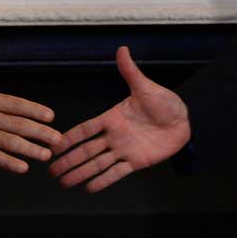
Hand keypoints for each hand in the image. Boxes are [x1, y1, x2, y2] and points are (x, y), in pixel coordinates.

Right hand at [0, 51, 60, 172]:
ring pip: (11, 142)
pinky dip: (9, 163)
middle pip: (20, 124)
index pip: (17, 104)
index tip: (51, 116)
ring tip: (46, 155)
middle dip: (41, 132)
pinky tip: (22, 168)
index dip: (36, 110)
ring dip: (31, 149)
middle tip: (58, 140)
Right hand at [48, 46, 189, 192]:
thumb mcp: (145, 87)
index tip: (54, 144)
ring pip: (97, 164)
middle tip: (51, 170)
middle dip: (68, 160)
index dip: (70, 137)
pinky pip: (116, 173)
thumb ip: (130, 71)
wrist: (185, 121)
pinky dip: (102, 181)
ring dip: (80, 173)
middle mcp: (114, 136)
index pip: (86, 129)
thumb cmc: (165, 102)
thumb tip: (122, 49)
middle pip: (86, 150)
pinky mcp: (135, 162)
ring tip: (64, 182)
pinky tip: (89, 188)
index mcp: (112, 118)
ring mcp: (123, 150)